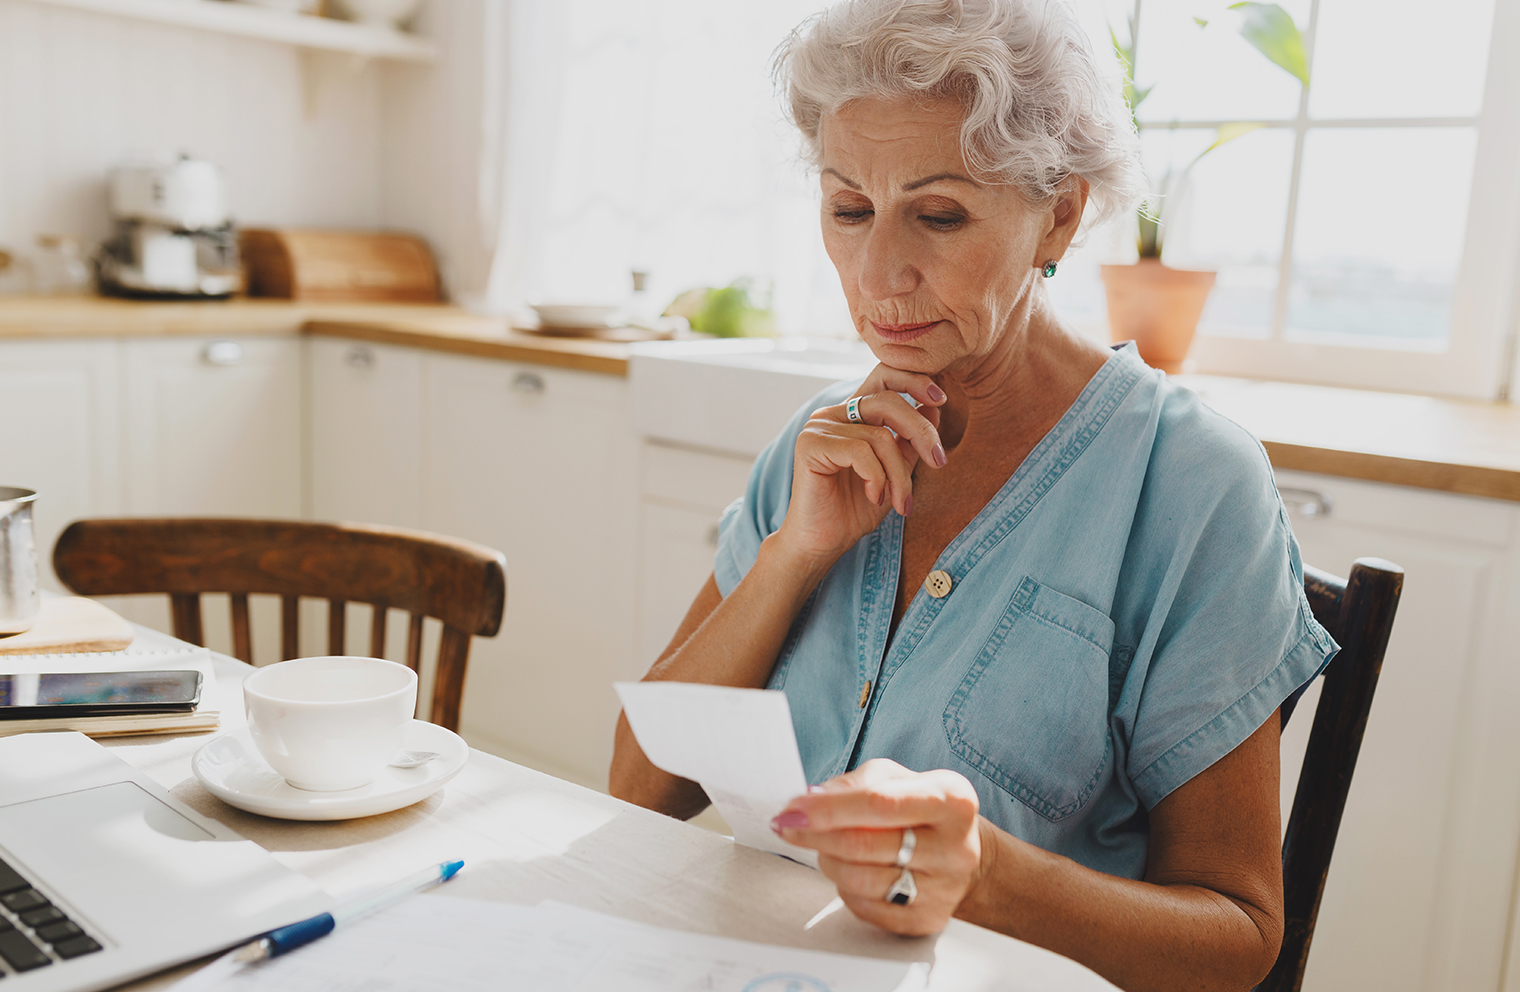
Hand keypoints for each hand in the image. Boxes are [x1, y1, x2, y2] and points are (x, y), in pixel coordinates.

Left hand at [770, 759, 984, 936]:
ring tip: (829, 846)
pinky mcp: (927, 920)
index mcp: (950, 799)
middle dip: (815, 834)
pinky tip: (853, 870)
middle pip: (863, 845)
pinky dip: (846, 887)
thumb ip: (853, 784)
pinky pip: (864, 907)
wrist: (962, 853)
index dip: (828, 808)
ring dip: (829, 860)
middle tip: (789, 825)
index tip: (793, 809)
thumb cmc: (922, 810)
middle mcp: (954, 847)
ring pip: (859, 880)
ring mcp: (943, 889)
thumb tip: (811, 801)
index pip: (878, 803)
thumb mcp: (896, 778)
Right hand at [775, 366, 947, 563]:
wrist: (824, 543)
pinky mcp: (810, 444)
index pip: (884, 377)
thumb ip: (910, 442)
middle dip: (921, 432)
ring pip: (880, 437)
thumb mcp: (895, 472)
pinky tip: (875, 497)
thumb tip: (933, 407)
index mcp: (853, 414)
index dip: (913, 380)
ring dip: (899, 475)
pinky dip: (877, 479)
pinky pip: (861, 453)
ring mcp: (819, 427)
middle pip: (889, 402)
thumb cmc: (856, 509)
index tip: (941, 399)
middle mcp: (834, 414)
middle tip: (940, 462)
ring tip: (901, 502)